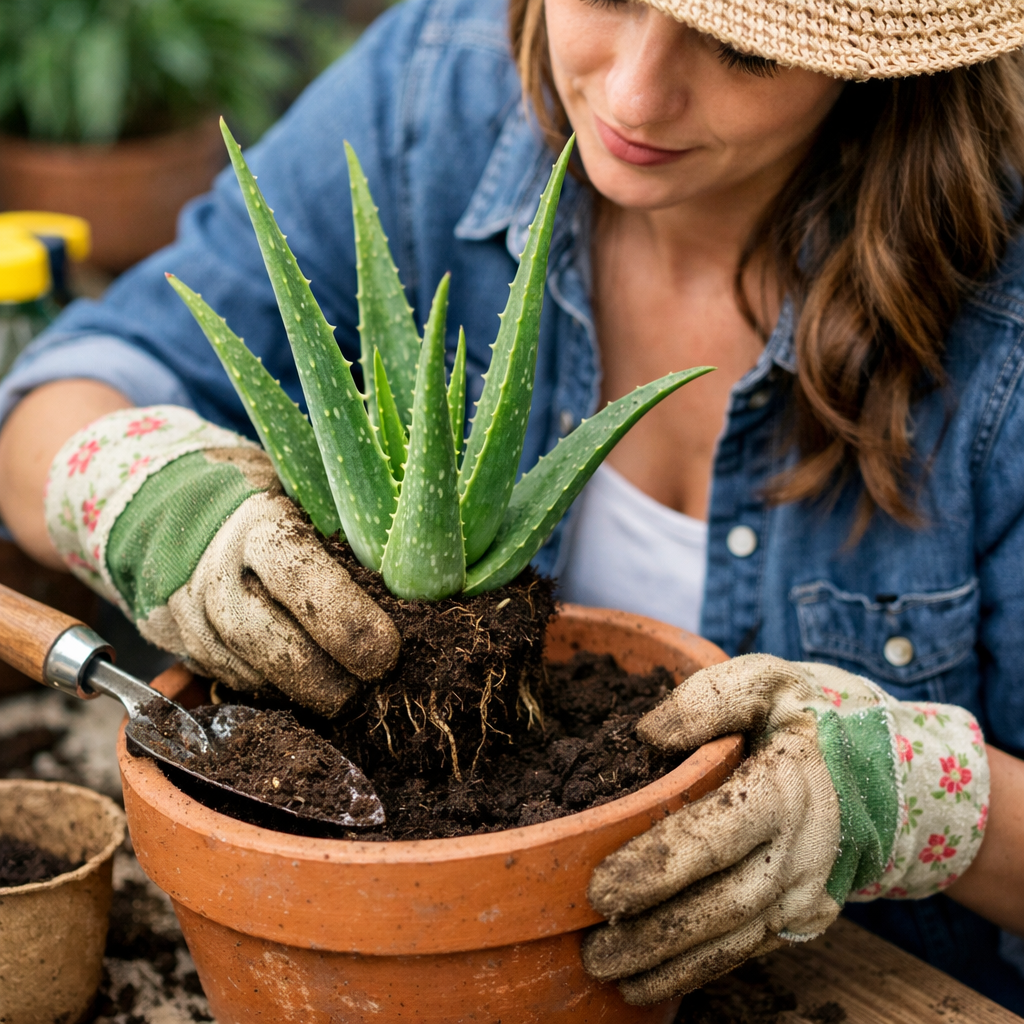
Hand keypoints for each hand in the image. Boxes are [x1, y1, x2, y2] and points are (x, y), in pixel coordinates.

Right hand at [155, 466, 398, 716]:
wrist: (170, 499)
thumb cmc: (268, 495)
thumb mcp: (305, 491)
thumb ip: (349, 531)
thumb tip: (431, 578)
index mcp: (259, 525)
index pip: (302, 579)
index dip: (348, 622)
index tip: (388, 651)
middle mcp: (218, 573)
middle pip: (276, 646)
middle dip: (333, 680)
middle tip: (376, 685)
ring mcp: (193, 615)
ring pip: (255, 676)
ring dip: (310, 694)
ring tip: (353, 693)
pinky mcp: (184, 646)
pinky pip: (239, 684)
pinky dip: (280, 693)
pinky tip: (310, 686)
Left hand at [582, 655, 989, 1004]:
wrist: (893, 767)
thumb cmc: (813, 714)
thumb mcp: (768, 681)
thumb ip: (709, 699)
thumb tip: (647, 736)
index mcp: (785, 788)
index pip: (715, 836)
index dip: (658, 867)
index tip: (602, 889)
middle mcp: (800, 850)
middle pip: (720, 903)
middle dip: (653, 932)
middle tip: (592, 949)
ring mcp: (806, 891)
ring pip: (733, 939)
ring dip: (669, 964)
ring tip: (608, 972)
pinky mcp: (805, 915)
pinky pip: (748, 949)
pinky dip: (698, 971)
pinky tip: (650, 982)